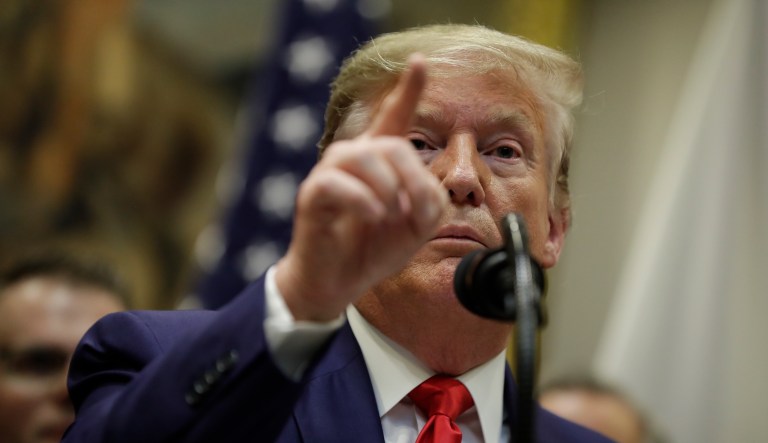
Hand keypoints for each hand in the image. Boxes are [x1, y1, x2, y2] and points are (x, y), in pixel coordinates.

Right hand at [274, 54, 447, 321]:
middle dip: (415, 180)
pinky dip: (363, 201)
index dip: (409, 89)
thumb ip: (431, 204)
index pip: (395, 117)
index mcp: (380, 162)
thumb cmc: (372, 249)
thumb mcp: (416, 228)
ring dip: (389, 190)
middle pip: (393, 145)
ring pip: (366, 157)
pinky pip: (338, 183)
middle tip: (417, 213)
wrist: (336, 282)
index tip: (421, 61)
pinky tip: (372, 217)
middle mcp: (354, 158)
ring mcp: (330, 173)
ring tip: (389, 217)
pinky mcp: (313, 194)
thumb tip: (424, 191)